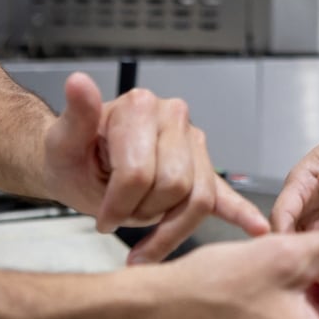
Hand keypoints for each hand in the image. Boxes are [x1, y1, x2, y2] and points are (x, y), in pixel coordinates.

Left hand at [42, 73, 268, 261]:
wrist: (78, 163)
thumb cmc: (71, 156)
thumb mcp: (62, 141)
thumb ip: (76, 114)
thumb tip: (78, 81)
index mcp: (141, 106)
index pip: (140, 173)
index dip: (118, 204)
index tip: (102, 217)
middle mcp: (174, 116)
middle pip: (174, 187)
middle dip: (143, 212)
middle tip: (118, 216)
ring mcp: (193, 143)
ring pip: (198, 199)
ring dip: (170, 228)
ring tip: (144, 237)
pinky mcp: (202, 168)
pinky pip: (223, 194)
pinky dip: (240, 212)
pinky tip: (255, 228)